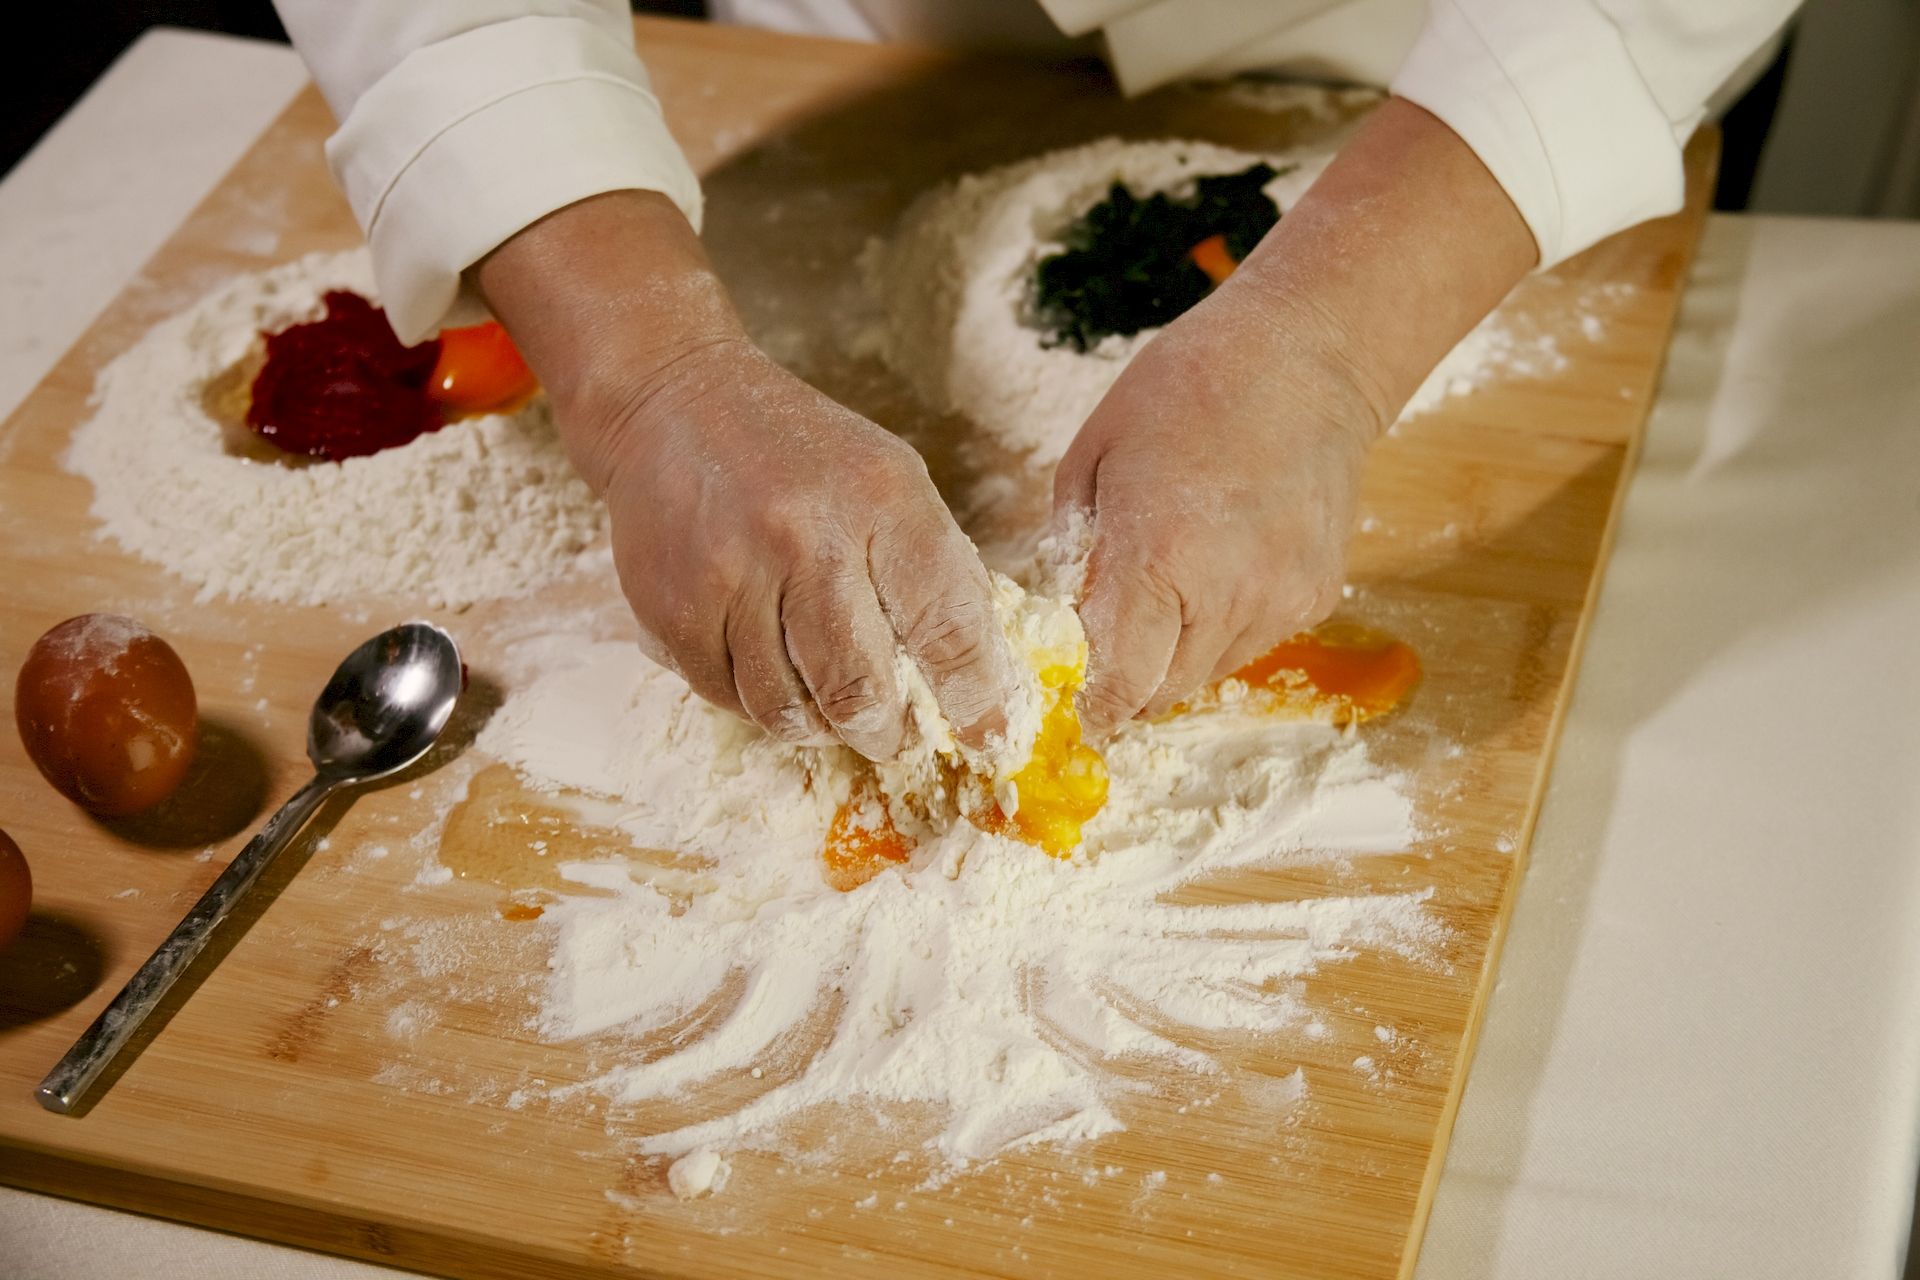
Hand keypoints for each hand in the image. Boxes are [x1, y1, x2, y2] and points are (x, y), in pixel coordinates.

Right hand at [598, 339, 1014, 758]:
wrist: (669, 404)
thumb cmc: (797, 451)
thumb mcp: (888, 478)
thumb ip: (932, 566)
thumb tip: (978, 668)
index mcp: (882, 501)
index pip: (948, 627)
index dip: (976, 698)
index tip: (986, 734)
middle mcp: (806, 538)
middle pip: (860, 691)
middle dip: (886, 734)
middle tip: (893, 737)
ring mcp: (732, 575)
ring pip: (787, 709)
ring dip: (818, 727)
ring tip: (829, 711)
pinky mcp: (672, 608)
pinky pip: (725, 697)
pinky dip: (754, 703)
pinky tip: (766, 671)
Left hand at [1055, 291, 1372, 737]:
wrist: (1305, 357)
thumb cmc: (1187, 390)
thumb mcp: (1094, 457)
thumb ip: (1074, 548)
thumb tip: (1068, 616)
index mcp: (1158, 557)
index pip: (1121, 680)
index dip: (1097, 705)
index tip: (1082, 711)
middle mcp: (1227, 593)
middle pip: (1165, 692)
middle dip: (1132, 682)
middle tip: (1113, 646)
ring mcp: (1280, 599)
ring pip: (1210, 673)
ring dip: (1178, 654)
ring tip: (1173, 585)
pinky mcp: (1317, 595)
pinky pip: (1255, 641)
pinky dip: (1225, 627)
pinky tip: (1220, 566)